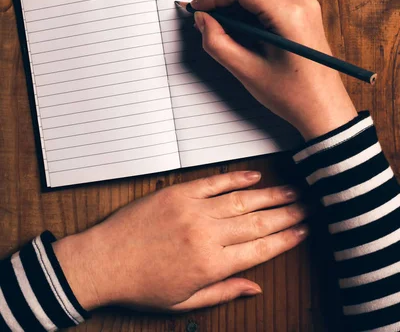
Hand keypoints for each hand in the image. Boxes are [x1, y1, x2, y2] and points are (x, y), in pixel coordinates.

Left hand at [54, 171, 307, 311]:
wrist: (104, 261)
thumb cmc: (142, 286)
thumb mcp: (184, 303)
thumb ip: (224, 292)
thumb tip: (255, 286)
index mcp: (211, 264)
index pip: (260, 249)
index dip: (286, 239)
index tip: (304, 230)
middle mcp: (208, 234)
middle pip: (258, 221)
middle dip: (287, 214)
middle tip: (308, 205)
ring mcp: (194, 210)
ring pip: (242, 200)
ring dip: (270, 195)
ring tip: (292, 190)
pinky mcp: (179, 192)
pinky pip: (214, 182)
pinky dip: (236, 177)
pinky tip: (255, 176)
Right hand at [190, 0, 357, 139]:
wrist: (324, 110)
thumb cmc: (293, 95)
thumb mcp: (246, 70)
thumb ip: (217, 42)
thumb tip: (203, 20)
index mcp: (289, 14)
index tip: (197, 9)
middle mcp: (301, 4)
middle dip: (223, 2)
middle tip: (204, 21)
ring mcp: (306, 8)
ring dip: (236, 8)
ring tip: (219, 29)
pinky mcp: (305, 15)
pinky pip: (270, 3)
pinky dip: (250, 13)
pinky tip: (239, 31)